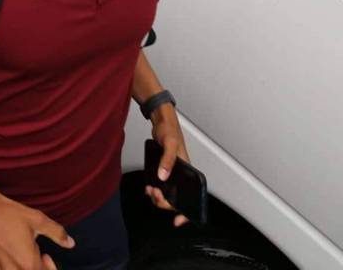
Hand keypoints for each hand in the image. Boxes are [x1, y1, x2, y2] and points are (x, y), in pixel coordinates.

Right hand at [0, 189, 74, 269]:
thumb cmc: (7, 214)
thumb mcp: (38, 219)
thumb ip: (58, 233)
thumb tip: (70, 243)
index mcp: (28, 265)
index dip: (50, 268)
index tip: (45, 256)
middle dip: (37, 268)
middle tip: (35, 254)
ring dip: (22, 269)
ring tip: (20, 256)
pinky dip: (9, 269)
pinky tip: (8, 257)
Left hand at [145, 104, 190, 226]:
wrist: (162, 121)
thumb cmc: (170, 130)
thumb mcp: (169, 143)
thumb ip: (167, 160)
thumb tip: (163, 177)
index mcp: (188, 171)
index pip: (192, 197)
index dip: (186, 212)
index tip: (177, 221)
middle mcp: (182, 175)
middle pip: (176, 200)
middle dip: (164, 202)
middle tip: (155, 194)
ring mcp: (173, 174)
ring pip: (168, 195)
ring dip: (158, 197)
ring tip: (150, 189)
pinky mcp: (165, 171)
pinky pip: (162, 187)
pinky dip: (155, 190)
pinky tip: (149, 186)